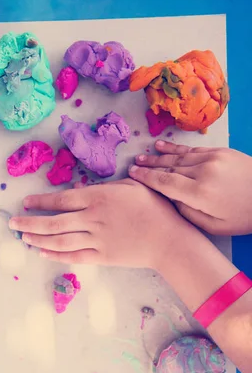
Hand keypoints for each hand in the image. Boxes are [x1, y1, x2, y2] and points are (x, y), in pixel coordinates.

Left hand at [9, 179, 191, 268]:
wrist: (169, 239)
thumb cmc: (154, 207)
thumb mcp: (131, 186)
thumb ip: (104, 188)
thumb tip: (82, 188)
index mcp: (98, 198)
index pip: (61, 200)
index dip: (40, 202)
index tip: (25, 202)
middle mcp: (92, 219)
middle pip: (53, 223)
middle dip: (29, 223)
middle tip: (13, 223)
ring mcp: (95, 240)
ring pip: (59, 241)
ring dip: (38, 240)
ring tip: (23, 239)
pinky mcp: (101, 257)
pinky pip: (73, 256)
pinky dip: (56, 255)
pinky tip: (43, 253)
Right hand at [129, 140, 251, 234]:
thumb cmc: (244, 216)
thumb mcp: (214, 225)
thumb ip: (187, 213)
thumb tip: (170, 199)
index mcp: (199, 193)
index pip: (164, 182)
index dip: (145, 177)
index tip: (132, 174)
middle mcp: (203, 172)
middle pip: (168, 167)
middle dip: (149, 166)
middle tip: (132, 164)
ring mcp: (212, 159)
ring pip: (178, 157)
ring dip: (159, 156)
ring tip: (142, 156)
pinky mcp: (220, 152)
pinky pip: (192, 150)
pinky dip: (175, 149)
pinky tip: (162, 147)